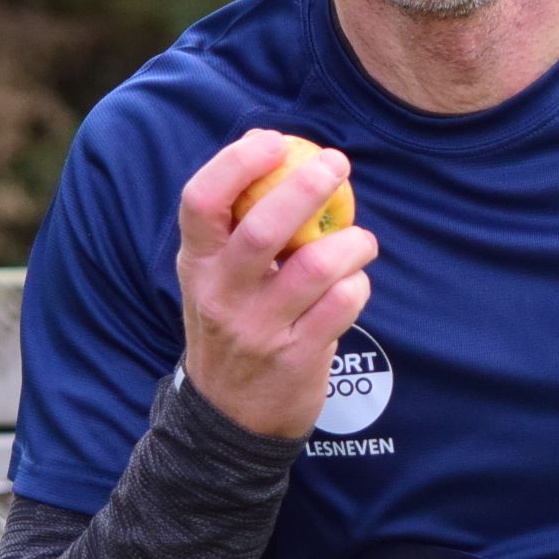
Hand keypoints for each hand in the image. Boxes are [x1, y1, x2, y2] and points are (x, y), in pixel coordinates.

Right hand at [174, 128, 379, 439]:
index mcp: (197, 265)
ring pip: (317, 267)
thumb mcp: (215, 279)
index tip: (274, 141)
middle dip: (307, 187)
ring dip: (351, 242)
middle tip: (336, 165)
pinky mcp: (296, 358)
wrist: (229, 418)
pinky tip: (354, 285)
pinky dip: (358, 285)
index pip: (201, 202)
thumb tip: (286, 155)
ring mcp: (258, 330)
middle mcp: (221, 295)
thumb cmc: (232, 326)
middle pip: (263, 229)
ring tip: (360, 240)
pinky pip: (343, 304)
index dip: (237, 163)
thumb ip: (238, 229)